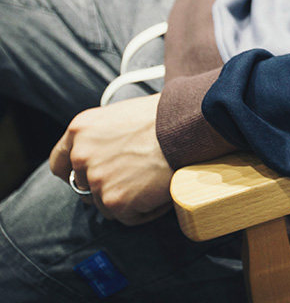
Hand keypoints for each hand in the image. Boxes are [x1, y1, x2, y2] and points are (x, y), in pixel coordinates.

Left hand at [49, 94, 173, 225]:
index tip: (90, 175)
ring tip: (154, 178)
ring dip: (128, 197)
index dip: (75, 171)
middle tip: (135, 175)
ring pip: (106, 204)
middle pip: (85, 186)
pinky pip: (128, 217)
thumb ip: (101, 136)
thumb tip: (103, 156)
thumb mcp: (121, 115)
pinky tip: (161, 190)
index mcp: (80, 129)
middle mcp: (81, 156)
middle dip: (107, 184)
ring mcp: (96, 180)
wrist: (186, 126)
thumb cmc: (163, 116)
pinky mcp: (115, 202)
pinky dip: (146, 209)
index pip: (59, 162)